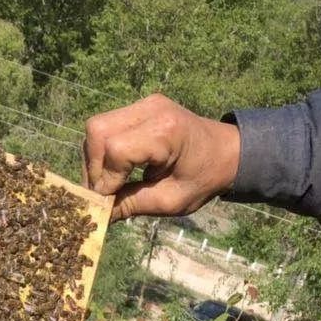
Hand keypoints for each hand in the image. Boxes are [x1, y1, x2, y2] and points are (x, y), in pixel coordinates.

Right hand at [83, 93, 240, 221]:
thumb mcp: (170, 201)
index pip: (116, 150)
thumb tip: (96, 217)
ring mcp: (144, 103)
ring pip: (96, 127)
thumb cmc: (203, 179)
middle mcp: (151, 109)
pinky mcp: (139, 106)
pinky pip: (106, 126)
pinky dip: (102, 151)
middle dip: (93, 167)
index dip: (105, 179)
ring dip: (94, 159)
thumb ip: (131, 205)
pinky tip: (115, 169)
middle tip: (103, 193)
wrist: (227, 153)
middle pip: (98, 131)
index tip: (108, 202)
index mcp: (166, 131)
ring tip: (108, 183)